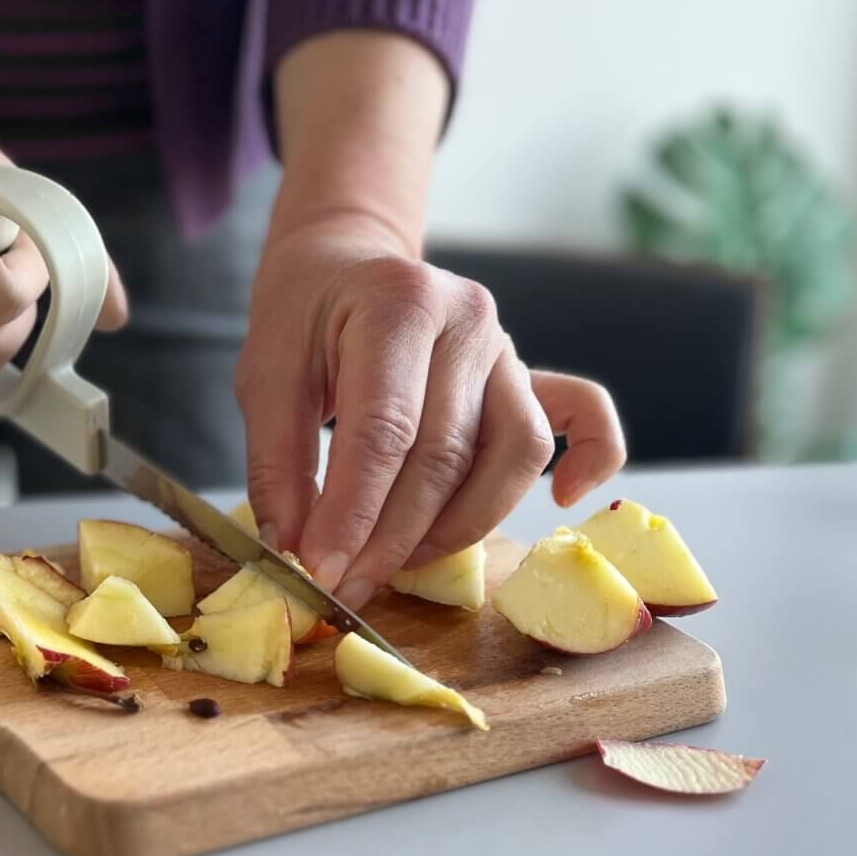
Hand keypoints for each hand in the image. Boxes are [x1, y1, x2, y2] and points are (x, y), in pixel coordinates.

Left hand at [236, 214, 624, 608]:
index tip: (322, 572)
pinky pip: (584, 418)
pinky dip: (592, 460)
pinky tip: (562, 501)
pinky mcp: (530, 372)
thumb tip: (295, 551)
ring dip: (460, 527)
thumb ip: (279, 461)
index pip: (386, 429)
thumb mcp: (264, 377)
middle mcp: (468, 319)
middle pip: (447, 453)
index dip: (353, 512)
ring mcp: (507, 347)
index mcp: (399, 304)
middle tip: (348, 589)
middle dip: (394, 538)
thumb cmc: (303, 320)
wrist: (343, 266)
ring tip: (401, 565)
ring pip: (515, 455)